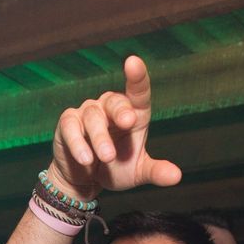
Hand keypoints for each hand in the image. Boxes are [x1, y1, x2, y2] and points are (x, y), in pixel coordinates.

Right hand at [50, 55, 181, 199]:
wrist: (84, 181)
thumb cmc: (115, 169)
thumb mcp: (138, 173)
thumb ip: (155, 172)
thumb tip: (176, 177)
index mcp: (133, 114)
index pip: (138, 91)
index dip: (137, 77)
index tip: (133, 62)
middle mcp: (110, 108)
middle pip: (115, 101)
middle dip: (121, 111)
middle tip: (128, 122)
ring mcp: (88, 113)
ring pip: (93, 116)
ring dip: (100, 138)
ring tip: (107, 158)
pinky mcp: (68, 123)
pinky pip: (71, 126)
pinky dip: (77, 142)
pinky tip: (85, 159)